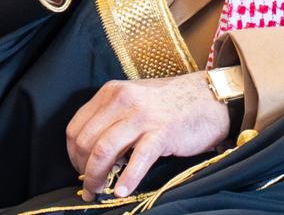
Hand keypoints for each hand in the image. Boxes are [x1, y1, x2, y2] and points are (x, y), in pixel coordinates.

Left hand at [66, 71, 230, 200]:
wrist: (210, 98)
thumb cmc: (171, 104)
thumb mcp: (135, 99)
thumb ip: (112, 118)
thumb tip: (91, 153)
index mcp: (112, 92)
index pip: (76, 127)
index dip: (72, 154)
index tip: (80, 169)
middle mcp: (123, 100)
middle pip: (86, 141)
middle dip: (83, 170)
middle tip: (90, 186)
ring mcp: (143, 116)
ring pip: (103, 150)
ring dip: (97, 177)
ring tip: (99, 192)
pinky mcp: (163, 132)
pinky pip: (138, 159)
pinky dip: (127, 179)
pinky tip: (122, 191)